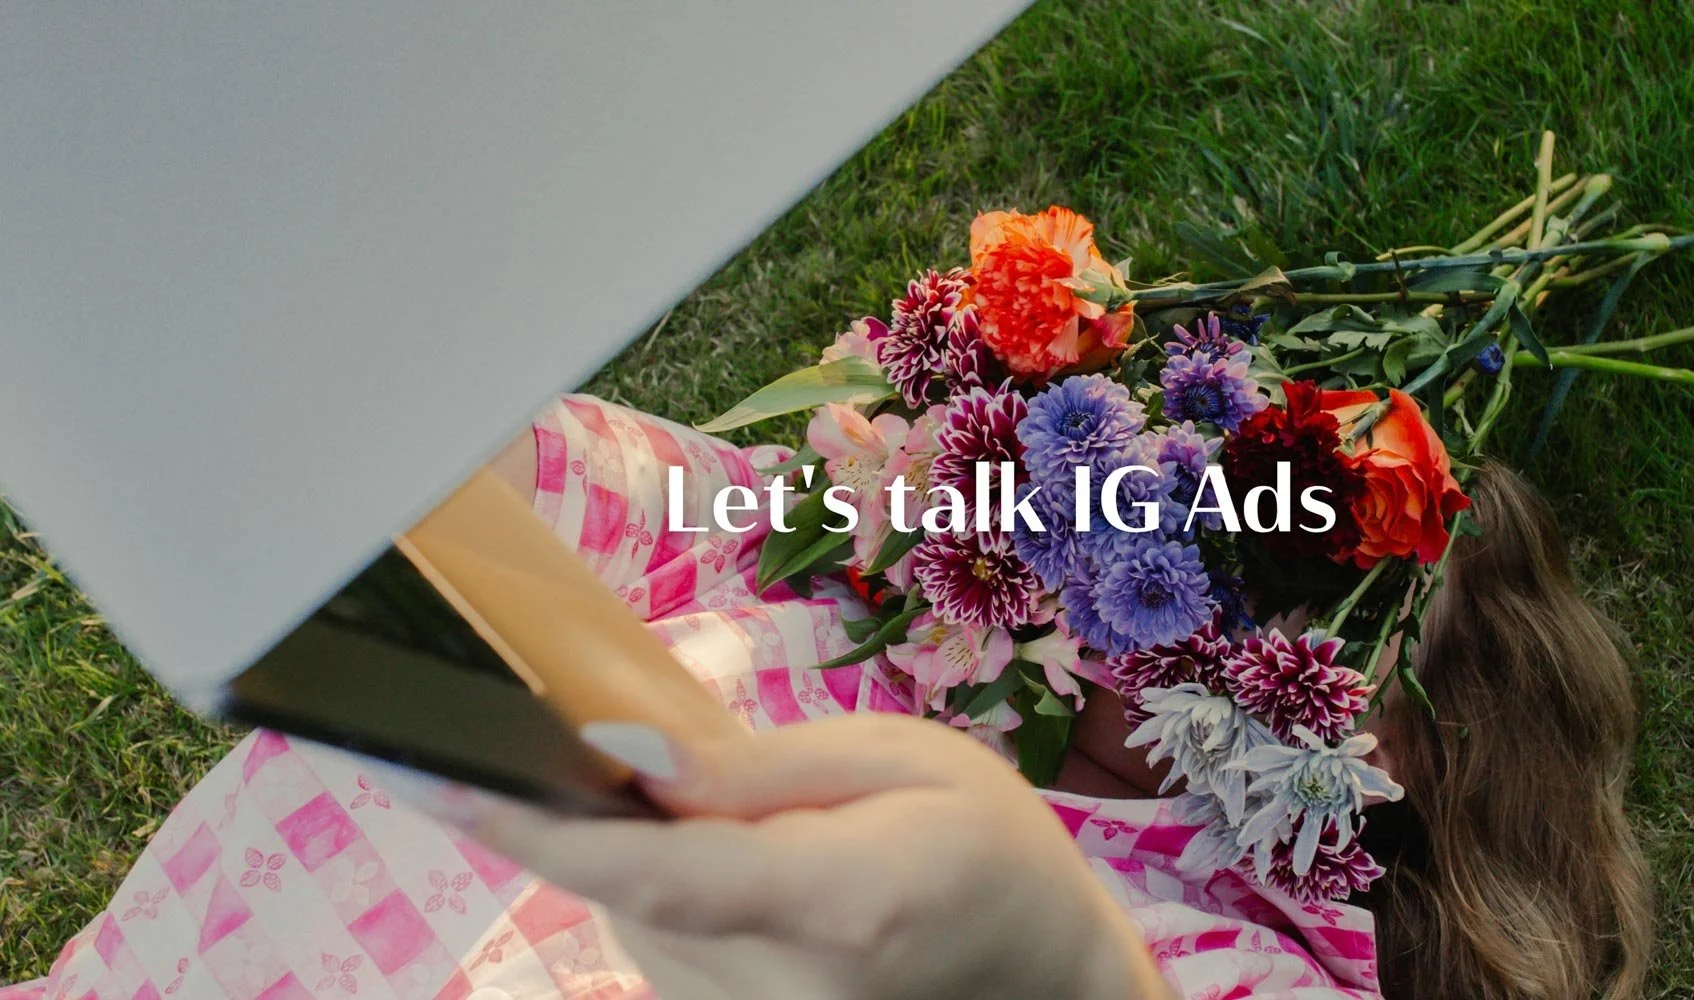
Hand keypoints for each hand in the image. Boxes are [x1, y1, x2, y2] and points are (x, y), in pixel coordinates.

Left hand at [418, 714, 1173, 999]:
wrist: (1043, 973)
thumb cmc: (986, 845)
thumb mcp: (903, 761)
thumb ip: (760, 768)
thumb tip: (628, 755)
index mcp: (840, 901)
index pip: (661, 872)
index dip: (543, 832)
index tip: (440, 781)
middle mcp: (788, 990)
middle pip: (630, 896)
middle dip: (601, 815)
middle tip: (610, 742)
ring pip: (634, 928)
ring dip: (643, 858)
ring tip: (736, 814)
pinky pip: (662, 960)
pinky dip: (667, 901)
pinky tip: (736, 863)